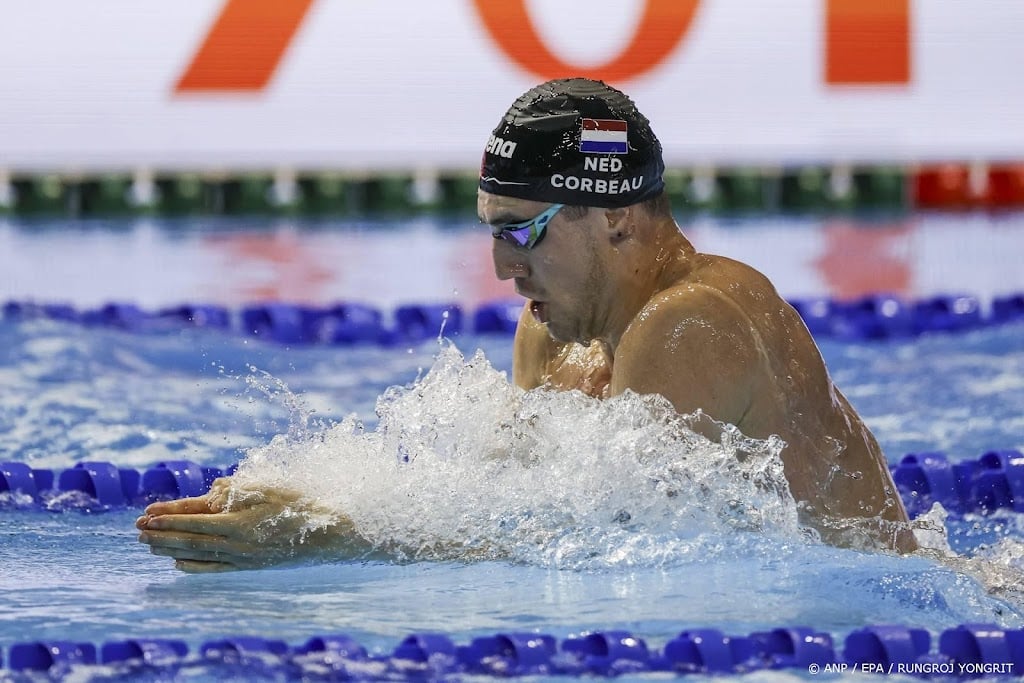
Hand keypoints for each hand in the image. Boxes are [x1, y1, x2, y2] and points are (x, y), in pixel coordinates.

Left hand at [136, 478, 364, 572]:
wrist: (326, 535)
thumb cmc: (298, 506)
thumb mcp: (267, 488)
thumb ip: (236, 491)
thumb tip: (209, 493)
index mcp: (238, 522)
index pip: (193, 520)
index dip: (167, 517)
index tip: (145, 514)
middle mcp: (236, 544)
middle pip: (188, 539)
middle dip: (160, 534)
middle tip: (136, 530)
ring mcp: (241, 558)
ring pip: (197, 554)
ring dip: (169, 549)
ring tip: (148, 545)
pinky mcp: (249, 566)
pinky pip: (214, 569)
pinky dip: (193, 566)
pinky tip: (178, 563)